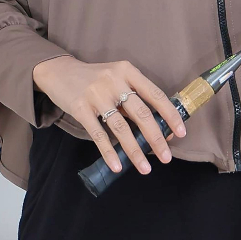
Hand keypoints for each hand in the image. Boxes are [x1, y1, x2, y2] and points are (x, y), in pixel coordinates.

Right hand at [32, 56, 186, 174]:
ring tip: (145, 168)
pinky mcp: (80, 108)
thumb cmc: (95, 79)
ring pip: (121, 127)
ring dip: (135, 151)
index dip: (170, 114)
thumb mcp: (117, 78)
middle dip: (156, 138)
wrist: (59, 71)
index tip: (180, 133)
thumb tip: (157, 127)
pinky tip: (117, 165)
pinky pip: (98, 134)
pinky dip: (109, 152)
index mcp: (127, 71)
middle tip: (166, 157)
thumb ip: (134, 97)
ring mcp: (96, 94)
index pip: (155, 94)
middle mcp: (114, 80)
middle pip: (141, 113)